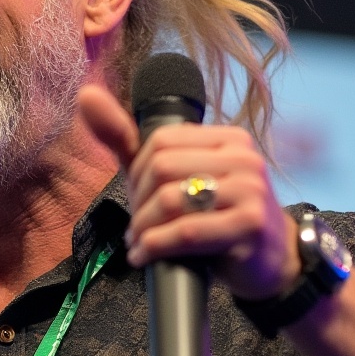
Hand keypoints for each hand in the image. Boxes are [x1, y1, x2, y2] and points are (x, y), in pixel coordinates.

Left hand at [77, 84, 298, 299]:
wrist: (269, 260)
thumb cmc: (215, 216)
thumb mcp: (174, 176)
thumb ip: (127, 139)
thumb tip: (85, 95)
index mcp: (228, 139)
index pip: (160, 141)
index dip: (137, 173)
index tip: (138, 198)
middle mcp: (243, 157)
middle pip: (162, 169)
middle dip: (139, 202)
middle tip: (137, 225)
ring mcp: (251, 190)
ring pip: (170, 200)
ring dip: (143, 228)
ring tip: (140, 242)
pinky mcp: (250, 225)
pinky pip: (185, 232)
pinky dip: (155, 247)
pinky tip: (145, 256)